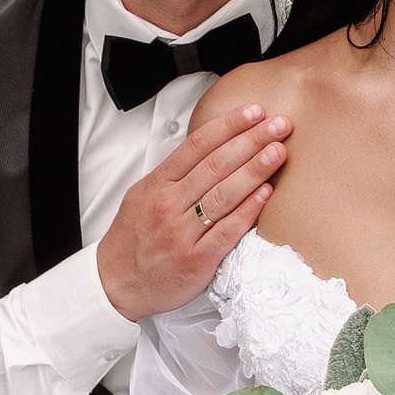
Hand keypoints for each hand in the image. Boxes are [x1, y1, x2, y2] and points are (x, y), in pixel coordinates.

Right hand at [96, 103, 290, 321]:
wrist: (115, 282)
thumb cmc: (133, 239)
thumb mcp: (142, 195)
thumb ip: (174, 175)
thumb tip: (211, 150)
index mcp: (157, 184)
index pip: (198, 145)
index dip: (229, 125)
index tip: (254, 112)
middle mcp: (169, 204)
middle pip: (216, 164)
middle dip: (251, 141)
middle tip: (279, 125)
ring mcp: (182, 233)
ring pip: (223, 194)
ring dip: (254, 170)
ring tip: (278, 152)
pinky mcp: (195, 261)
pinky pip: (226, 231)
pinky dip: (247, 210)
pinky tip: (266, 193)